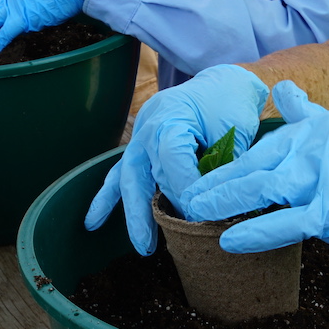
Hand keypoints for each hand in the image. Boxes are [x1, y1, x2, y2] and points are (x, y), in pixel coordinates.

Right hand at [82, 64, 268, 254]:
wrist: (221, 83)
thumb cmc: (229, 103)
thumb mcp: (235, 130)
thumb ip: (225, 167)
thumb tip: (224, 205)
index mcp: (171, 117)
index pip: (172, 161)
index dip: (186, 190)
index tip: (201, 213)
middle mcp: (148, 128)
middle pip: (143, 174)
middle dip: (149, 212)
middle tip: (155, 246)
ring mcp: (140, 137)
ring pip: (127, 178)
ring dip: (131, 212)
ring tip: (141, 244)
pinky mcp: (140, 146)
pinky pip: (120, 173)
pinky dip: (107, 197)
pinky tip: (93, 221)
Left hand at [181, 81, 328, 254]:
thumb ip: (307, 113)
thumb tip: (282, 89)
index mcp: (311, 130)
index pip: (260, 146)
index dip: (229, 162)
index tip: (204, 173)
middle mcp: (311, 150)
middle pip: (252, 165)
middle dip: (216, 181)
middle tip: (186, 194)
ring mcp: (320, 180)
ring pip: (261, 189)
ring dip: (224, 201)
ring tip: (195, 211)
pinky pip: (284, 223)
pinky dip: (254, 232)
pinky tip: (230, 241)